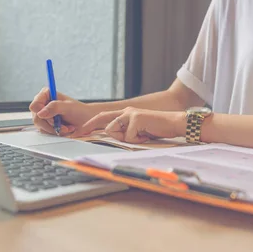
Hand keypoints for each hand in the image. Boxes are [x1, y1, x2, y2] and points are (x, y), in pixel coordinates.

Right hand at [29, 88, 93, 135]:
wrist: (86, 120)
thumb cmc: (79, 111)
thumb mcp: (68, 107)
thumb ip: (54, 107)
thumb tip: (40, 113)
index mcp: (46, 94)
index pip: (34, 106)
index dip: (42, 113)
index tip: (53, 117)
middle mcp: (42, 104)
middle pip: (37, 118)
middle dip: (52, 124)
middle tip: (64, 125)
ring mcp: (43, 115)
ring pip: (41, 126)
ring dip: (55, 129)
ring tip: (67, 127)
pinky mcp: (45, 124)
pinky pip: (45, 132)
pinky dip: (56, 132)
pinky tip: (65, 129)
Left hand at [72, 107, 186, 143]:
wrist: (174, 124)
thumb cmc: (157, 129)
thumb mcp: (137, 132)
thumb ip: (124, 132)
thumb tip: (109, 135)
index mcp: (125, 113)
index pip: (103, 117)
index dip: (90, 124)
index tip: (78, 132)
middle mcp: (126, 111)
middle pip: (102, 119)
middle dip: (89, 127)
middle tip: (77, 134)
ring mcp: (130, 114)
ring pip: (113, 130)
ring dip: (126, 139)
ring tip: (140, 136)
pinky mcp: (136, 118)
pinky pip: (128, 136)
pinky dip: (137, 140)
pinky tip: (146, 136)